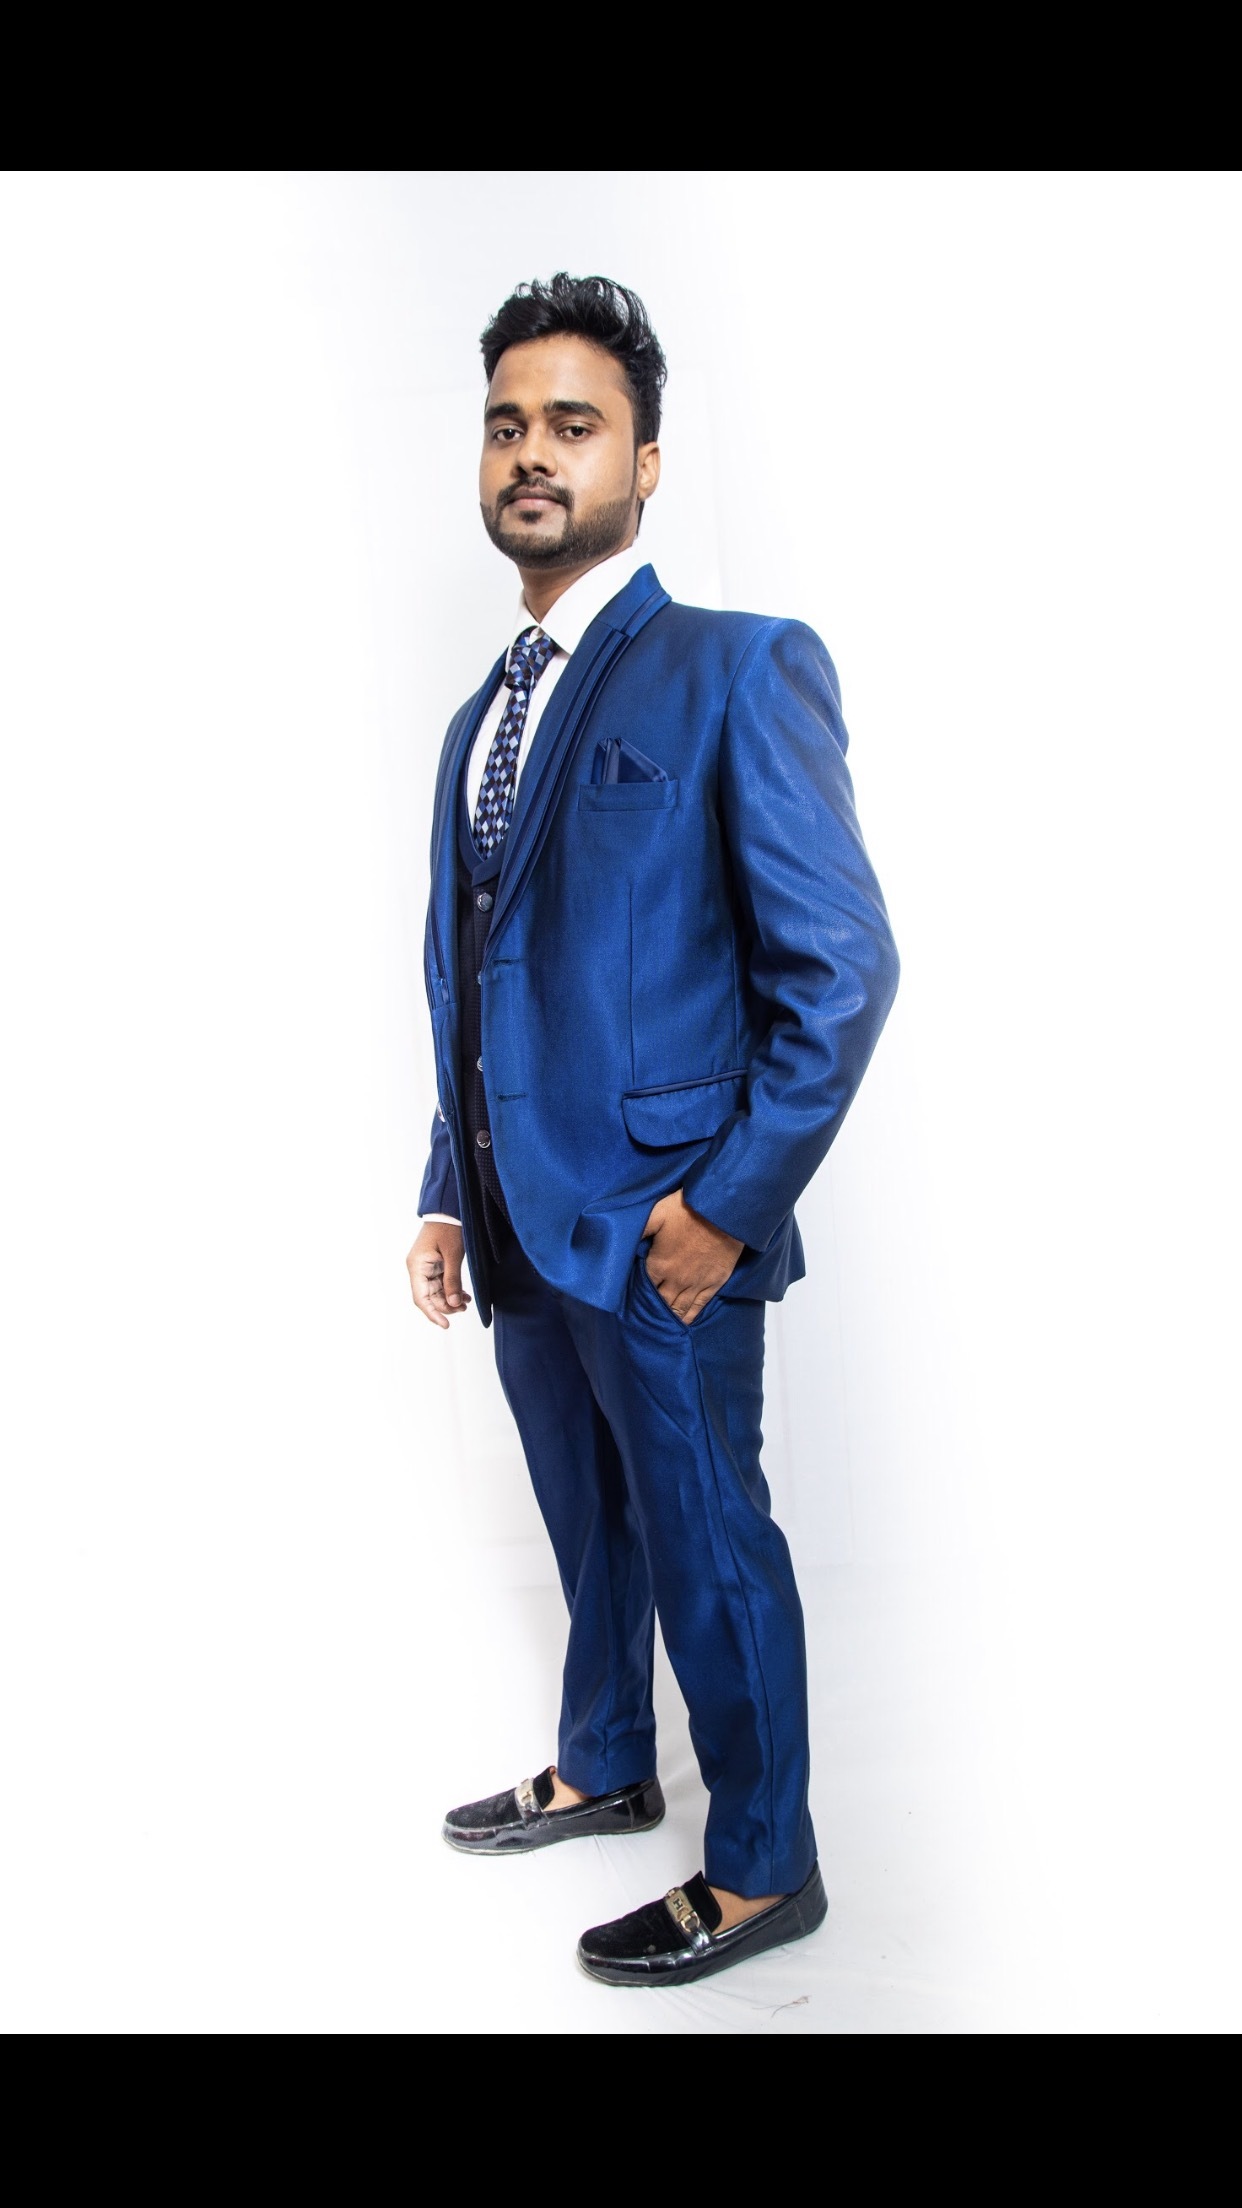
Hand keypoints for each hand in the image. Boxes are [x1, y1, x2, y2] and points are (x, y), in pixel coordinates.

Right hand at [407, 1220, 470, 1329]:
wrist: (448, 1209)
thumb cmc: (449, 1227)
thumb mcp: (453, 1255)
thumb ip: (453, 1280)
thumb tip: (454, 1303)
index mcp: (417, 1266)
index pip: (421, 1298)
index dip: (432, 1313)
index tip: (445, 1324)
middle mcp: (417, 1268)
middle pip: (428, 1297)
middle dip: (445, 1306)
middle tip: (463, 1310)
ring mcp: (425, 1267)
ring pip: (435, 1292)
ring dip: (449, 1299)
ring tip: (465, 1303)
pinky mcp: (433, 1265)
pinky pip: (439, 1283)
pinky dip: (450, 1290)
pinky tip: (463, 1295)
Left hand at [641, 1187, 742, 1325]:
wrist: (723, 1211)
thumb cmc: (687, 1208)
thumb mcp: (656, 1213)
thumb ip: (639, 1230)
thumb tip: (621, 1241)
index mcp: (658, 1264)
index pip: (642, 1287)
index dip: (635, 1293)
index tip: (629, 1299)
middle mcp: (675, 1280)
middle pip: (659, 1303)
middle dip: (650, 1311)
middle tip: (642, 1319)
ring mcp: (696, 1284)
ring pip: (678, 1309)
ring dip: (668, 1318)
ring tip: (660, 1327)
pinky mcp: (714, 1283)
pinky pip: (699, 1307)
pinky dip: (689, 1317)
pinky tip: (682, 1324)